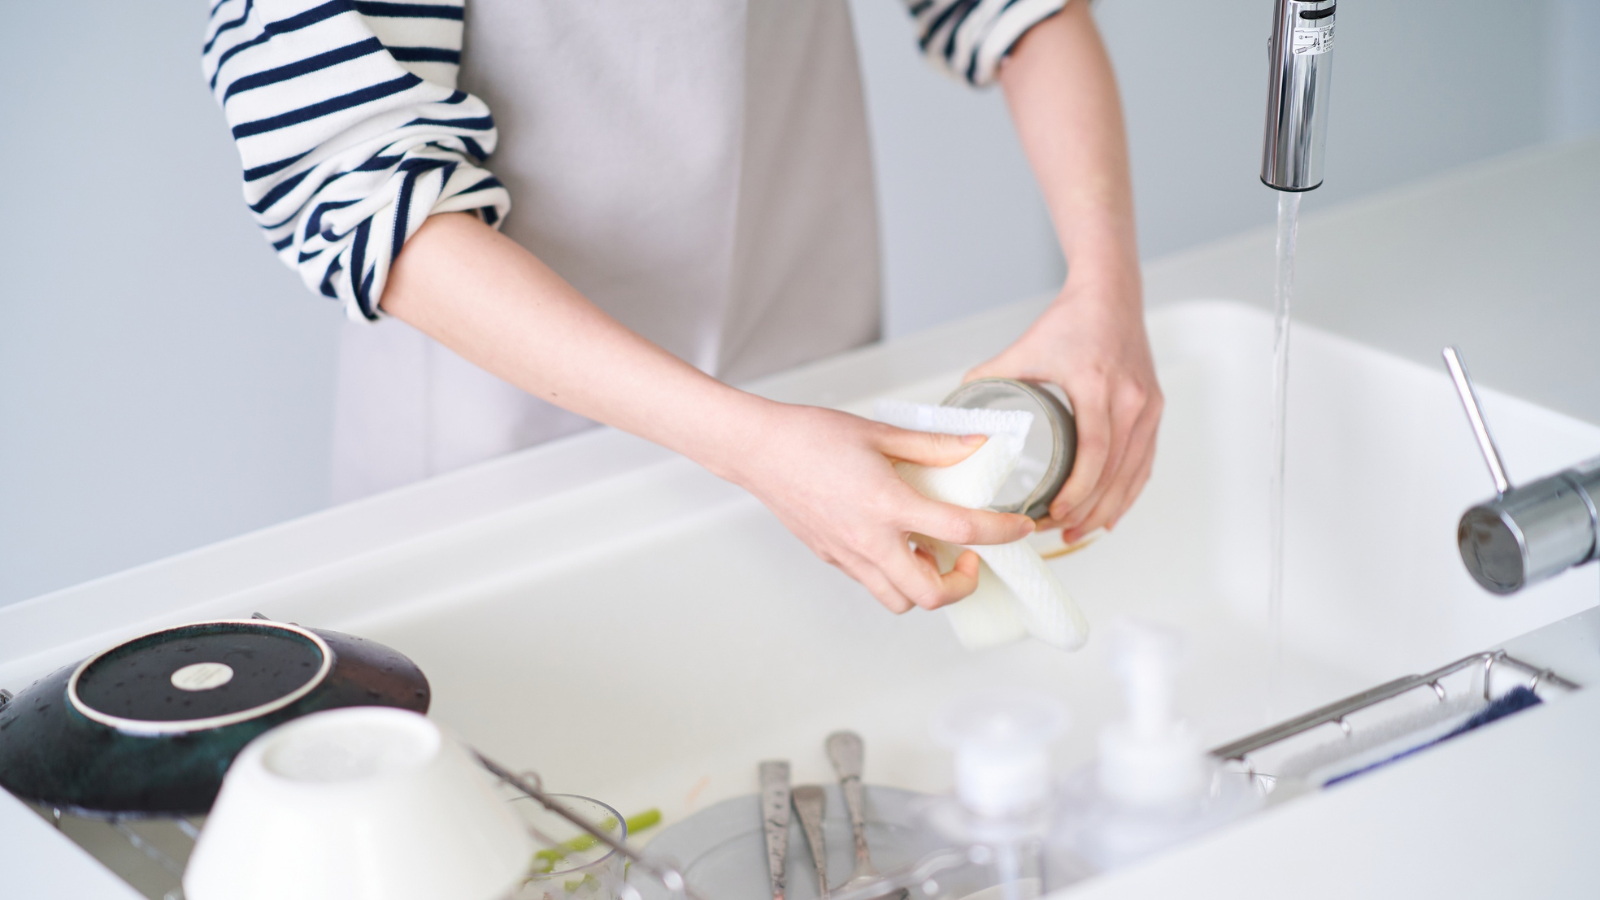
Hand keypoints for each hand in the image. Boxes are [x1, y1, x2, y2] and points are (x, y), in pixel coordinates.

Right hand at [714, 403, 1035, 613]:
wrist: (757, 450)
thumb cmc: (811, 436)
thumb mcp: (880, 433)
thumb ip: (934, 445)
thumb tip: (978, 444)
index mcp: (887, 504)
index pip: (961, 531)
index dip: (1001, 533)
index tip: (1019, 528)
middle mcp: (869, 540)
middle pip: (930, 594)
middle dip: (962, 584)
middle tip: (970, 557)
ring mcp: (848, 555)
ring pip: (899, 601)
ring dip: (926, 586)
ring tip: (931, 552)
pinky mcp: (832, 558)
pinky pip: (873, 583)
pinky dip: (896, 574)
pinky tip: (899, 542)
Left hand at [966, 271, 1161, 542]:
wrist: (1112, 293)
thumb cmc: (1071, 320)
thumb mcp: (1027, 347)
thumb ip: (991, 375)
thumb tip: (958, 404)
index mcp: (1098, 386)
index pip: (1095, 451)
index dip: (1078, 489)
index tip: (1056, 514)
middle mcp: (1132, 399)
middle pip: (1116, 471)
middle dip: (1088, 510)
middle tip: (1058, 533)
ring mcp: (1148, 407)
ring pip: (1134, 472)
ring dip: (1109, 508)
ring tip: (1079, 533)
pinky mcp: (1154, 409)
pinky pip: (1145, 461)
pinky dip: (1129, 491)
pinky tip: (1110, 513)